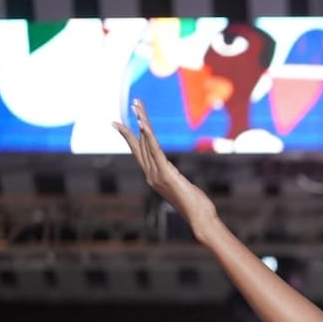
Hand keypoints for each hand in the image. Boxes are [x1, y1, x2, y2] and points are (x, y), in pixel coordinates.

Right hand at [113, 100, 218, 234]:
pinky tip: (143, 124)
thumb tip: (174, 172)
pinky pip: (155, 152)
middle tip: (134, 102)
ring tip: (137, 106)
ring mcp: (156, 175)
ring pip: (146, 143)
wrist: (200, 219)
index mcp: (153, 176)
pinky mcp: (166, 174)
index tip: (122, 121)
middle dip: (137, 120)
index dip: (131, 135)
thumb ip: (175, 177)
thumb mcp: (183, 187)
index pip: (139, 151)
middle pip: (140, 142)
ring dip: (142, 122)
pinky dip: (148, 137)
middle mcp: (151, 174)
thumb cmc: (196, 206)